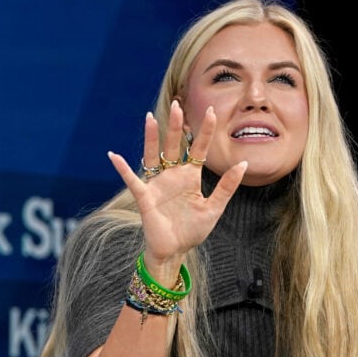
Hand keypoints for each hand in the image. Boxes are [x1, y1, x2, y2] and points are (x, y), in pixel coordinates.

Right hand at [107, 100, 246, 279]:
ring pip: (153, 156)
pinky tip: (115, 156)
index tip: (212, 111)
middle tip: (178, 105)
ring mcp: (158, 184)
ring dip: (151, 138)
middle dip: (176, 127)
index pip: (199, 149)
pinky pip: (132, 180)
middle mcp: (173, 175)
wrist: (175, 251)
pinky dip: (123, 169)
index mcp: (190, 177)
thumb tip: (243, 164)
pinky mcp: (145, 197)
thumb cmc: (193, 230)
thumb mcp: (214, 208)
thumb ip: (226, 187)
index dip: (205, 131)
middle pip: (174, 146)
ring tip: (149, 118)